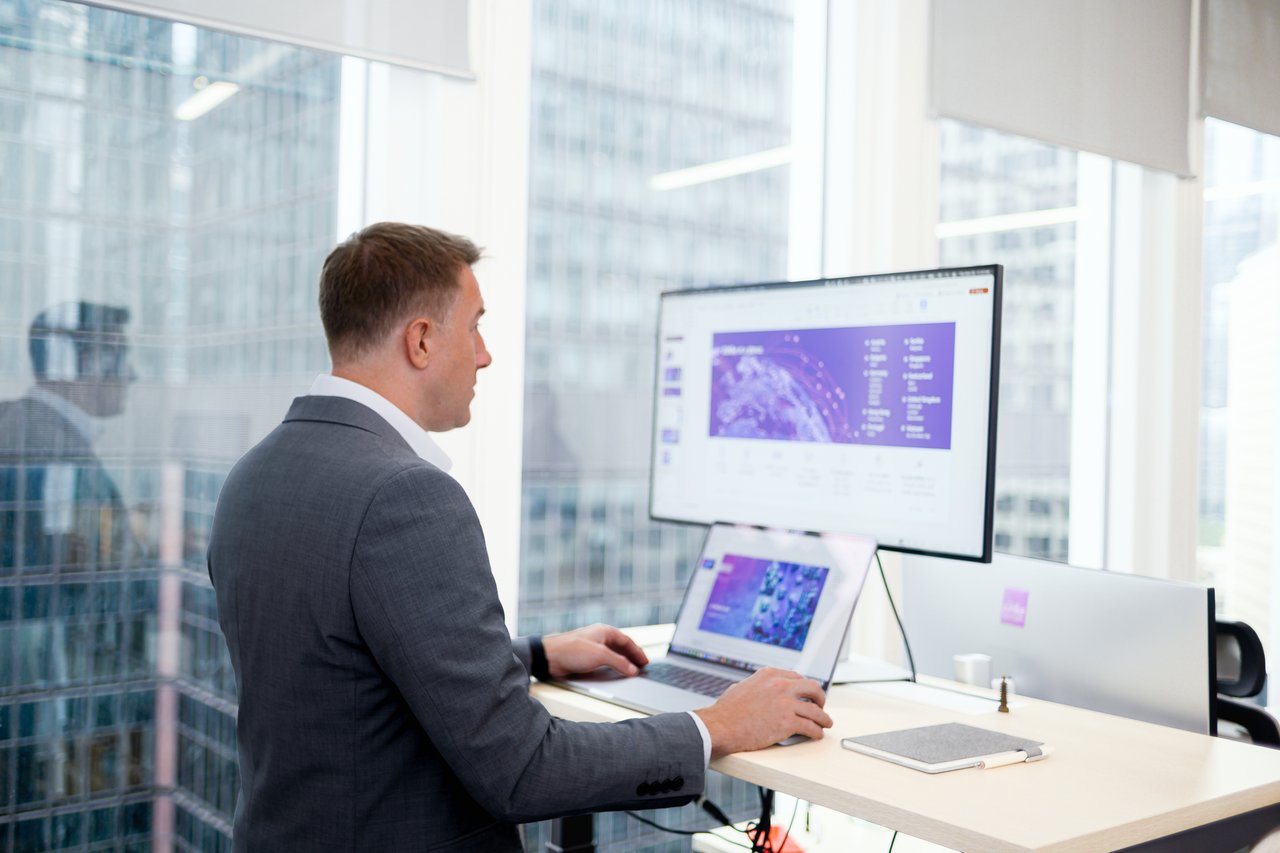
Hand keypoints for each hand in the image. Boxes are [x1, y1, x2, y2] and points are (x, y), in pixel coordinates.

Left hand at [542, 623, 649, 677]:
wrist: (549, 657)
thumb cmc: (571, 649)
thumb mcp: (600, 655)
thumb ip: (618, 662)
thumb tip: (632, 669)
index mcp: (604, 631)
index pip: (627, 641)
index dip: (637, 652)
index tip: (645, 662)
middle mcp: (599, 637)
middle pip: (621, 647)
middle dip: (631, 657)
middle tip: (641, 667)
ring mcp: (592, 647)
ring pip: (612, 655)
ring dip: (622, 663)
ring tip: (631, 671)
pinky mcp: (585, 657)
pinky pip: (604, 661)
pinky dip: (612, 667)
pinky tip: (614, 673)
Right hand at [694, 668, 831, 757]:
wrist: (721, 727)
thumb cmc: (726, 711)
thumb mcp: (740, 688)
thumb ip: (754, 686)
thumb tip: (756, 689)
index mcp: (769, 675)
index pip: (796, 677)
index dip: (805, 687)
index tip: (808, 694)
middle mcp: (780, 685)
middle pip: (812, 688)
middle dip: (819, 697)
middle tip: (821, 705)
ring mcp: (785, 703)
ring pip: (815, 710)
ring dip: (823, 718)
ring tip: (825, 723)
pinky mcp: (787, 722)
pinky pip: (810, 727)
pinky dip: (817, 732)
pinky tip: (817, 735)